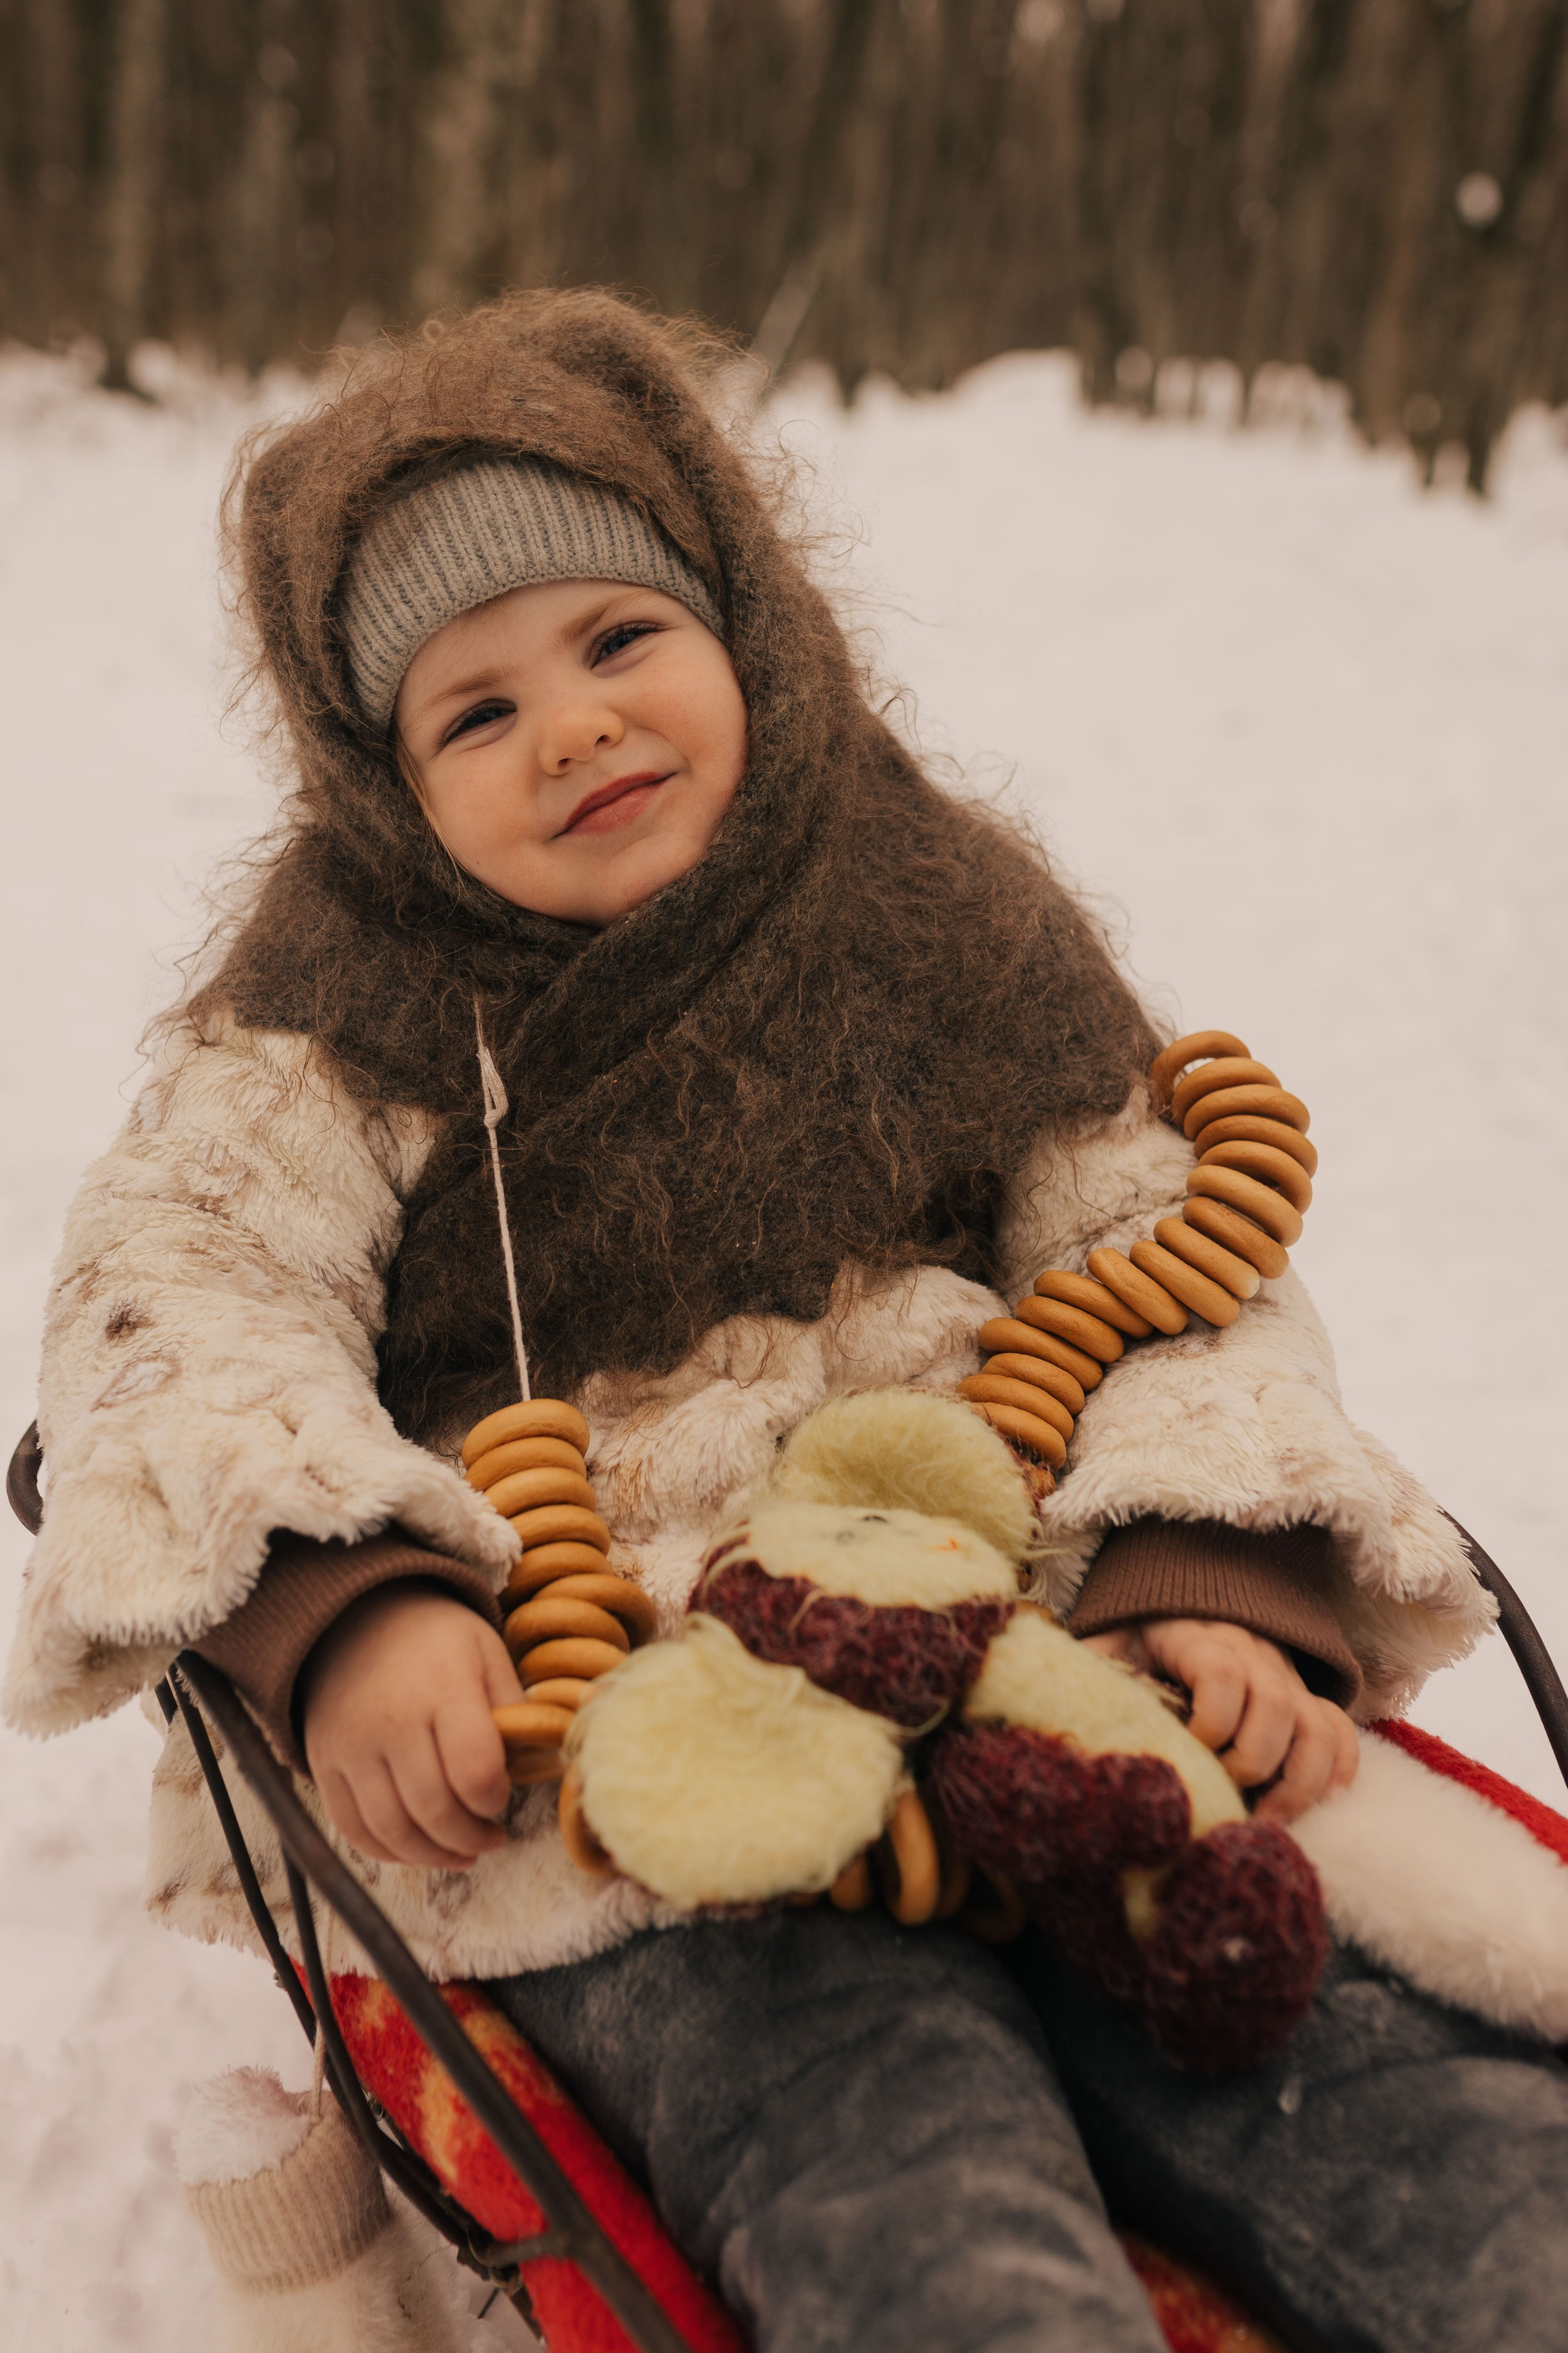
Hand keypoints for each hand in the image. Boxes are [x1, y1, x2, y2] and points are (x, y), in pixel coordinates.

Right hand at [301, 1583, 524, 1868]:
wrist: (354, 1618)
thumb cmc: (436, 1641)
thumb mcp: (487, 1653)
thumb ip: (513, 1708)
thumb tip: (542, 1762)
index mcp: (443, 1688)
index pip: (474, 1770)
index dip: (495, 1798)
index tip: (502, 1795)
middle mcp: (391, 1721)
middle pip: (434, 1810)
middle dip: (472, 1838)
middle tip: (492, 1838)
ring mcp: (351, 1746)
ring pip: (393, 1830)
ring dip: (435, 1855)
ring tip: (462, 1852)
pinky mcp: (324, 1763)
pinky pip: (353, 1828)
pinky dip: (388, 1851)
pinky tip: (418, 1849)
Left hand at [1081, 1617, 1358, 1822]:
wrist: (1183, 1603)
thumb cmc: (1138, 1636)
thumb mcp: (1109, 1643)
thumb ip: (1089, 1668)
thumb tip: (1051, 1704)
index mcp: (1198, 1637)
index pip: (1223, 1672)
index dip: (1212, 1718)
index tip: (1190, 1750)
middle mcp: (1254, 1654)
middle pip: (1277, 1704)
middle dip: (1254, 1759)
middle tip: (1226, 1797)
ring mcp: (1287, 1679)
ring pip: (1318, 1725)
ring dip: (1301, 1780)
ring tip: (1270, 1822)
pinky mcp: (1307, 1701)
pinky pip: (1341, 1733)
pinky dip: (1338, 1771)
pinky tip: (1319, 1805)